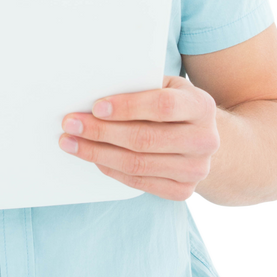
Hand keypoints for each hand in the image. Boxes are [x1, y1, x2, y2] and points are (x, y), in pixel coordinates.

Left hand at [59, 76, 219, 200]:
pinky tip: (94, 158)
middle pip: (145, 139)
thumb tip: (95, 92)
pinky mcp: (183, 190)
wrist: (202, 138)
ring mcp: (196, 169)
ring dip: (98, 153)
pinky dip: (111, 170)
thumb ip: (141, 87)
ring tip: (72, 142)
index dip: (128, 107)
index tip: (96, 107)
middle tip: (71, 124)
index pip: (163, 106)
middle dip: (101, 131)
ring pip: (138, 164)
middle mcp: (204, 140)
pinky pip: (139, 182)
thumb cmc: (175, 106)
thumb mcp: (167, 87)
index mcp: (202, 106)